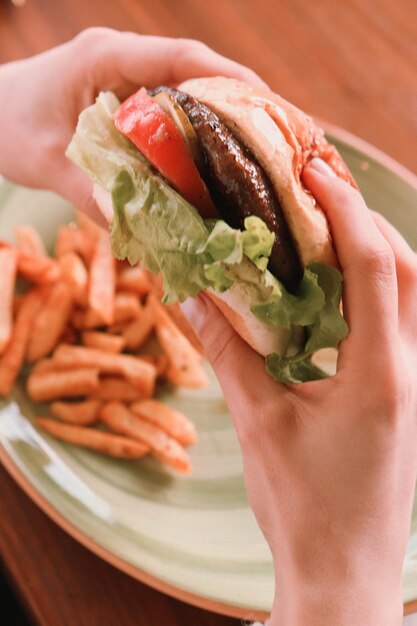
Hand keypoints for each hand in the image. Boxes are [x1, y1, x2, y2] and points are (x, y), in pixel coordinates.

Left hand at [0, 28, 264, 223]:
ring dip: (223, 121)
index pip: (182, 57)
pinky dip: (197, 138)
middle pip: (198, 74)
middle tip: (282, 136)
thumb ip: (95, 193)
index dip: (230, 78)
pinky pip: (172, 116)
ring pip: (189, 95)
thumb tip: (147, 234)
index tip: (270, 103)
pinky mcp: (128, 102)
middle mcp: (125, 61)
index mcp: (107, 56)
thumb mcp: (48, 161)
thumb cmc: (6, 125)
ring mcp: (128, 80)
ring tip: (263, 154)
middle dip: (241, 102)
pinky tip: (216, 167)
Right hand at [183, 159, 416, 624]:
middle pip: (407, 269)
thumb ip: (226, 353)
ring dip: (376, 252)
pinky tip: (334, 289)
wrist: (342, 572)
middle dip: (368, 219)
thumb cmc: (302, 507)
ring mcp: (414, 385)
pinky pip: (399, 326)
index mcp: (379, 374)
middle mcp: (410, 371)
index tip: (316, 171)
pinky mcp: (405, 398)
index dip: (345, 210)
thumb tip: (188, 296)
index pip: (375, 267)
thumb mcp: (259, 422)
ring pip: (412, 296)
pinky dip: (373, 291)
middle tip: (321, 189)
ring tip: (328, 225)